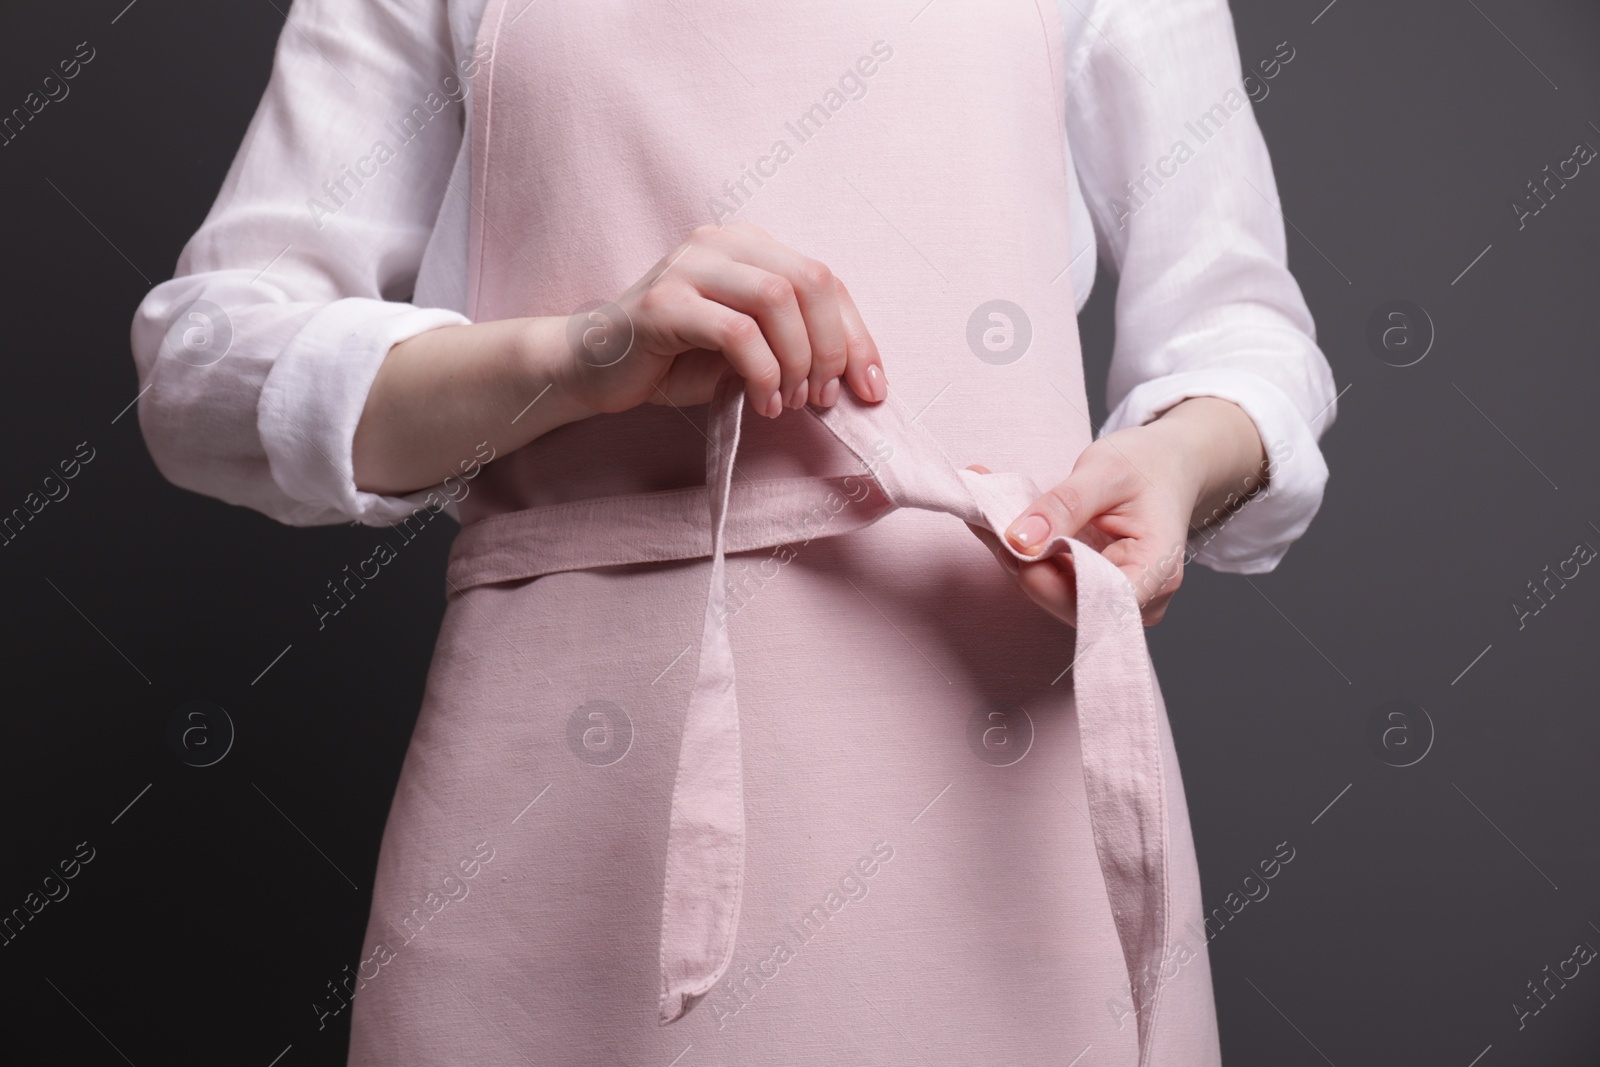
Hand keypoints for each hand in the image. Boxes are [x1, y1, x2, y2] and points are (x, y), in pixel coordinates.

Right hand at [557, 219, 887, 418]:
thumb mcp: (749, 349)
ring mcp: (690, 267)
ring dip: (797, 360)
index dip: (857, 336)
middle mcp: (721, 243)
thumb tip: (855, 375)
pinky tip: (761, 402)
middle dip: (831, 347)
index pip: (825, 280)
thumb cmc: (674, 360)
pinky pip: (737, 332)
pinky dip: (762, 372)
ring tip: (789, 401)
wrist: (593, 368)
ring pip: (778, 299)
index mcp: (749, 245)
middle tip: (823, 397)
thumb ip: (794, 343)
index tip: (872, 388)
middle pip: (810, 281)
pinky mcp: (664, 302)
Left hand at [964, 397, 1266, 626]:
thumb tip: (1020, 541)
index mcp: (1157, 571)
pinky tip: (999, 525)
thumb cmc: (1149, 464)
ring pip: (1049, 592)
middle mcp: (1140, 599)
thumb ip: (1065, 505)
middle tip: (981, 514)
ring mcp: (1116, 600)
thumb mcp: (1106, 470)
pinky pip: (1050, 580)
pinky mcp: (1094, 590)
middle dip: (1018, 560)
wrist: (1169, 463)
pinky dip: (1023, 553)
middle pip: (1063, 598)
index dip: (1042, 575)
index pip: (1091, 598)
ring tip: (986, 513)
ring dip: (1013, 555)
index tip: (1005, 537)